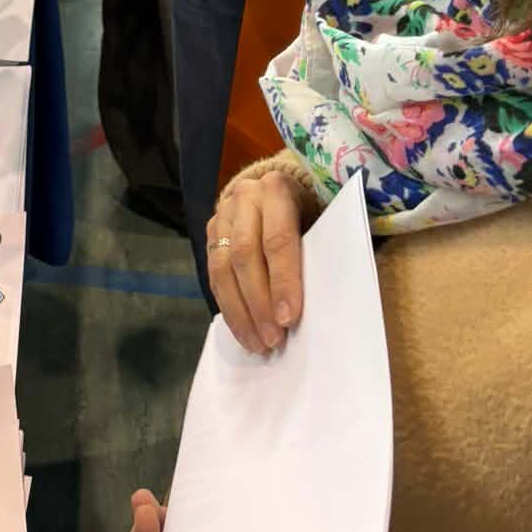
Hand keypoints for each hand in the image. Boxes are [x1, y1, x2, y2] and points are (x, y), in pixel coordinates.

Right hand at [206, 171, 306, 355]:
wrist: (278, 191)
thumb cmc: (309, 212)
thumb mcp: (319, 220)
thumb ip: (316, 252)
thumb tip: (321, 306)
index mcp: (277, 189)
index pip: (278, 239)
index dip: (283, 281)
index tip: (289, 319)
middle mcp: (245, 197)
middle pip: (245, 255)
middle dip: (259, 303)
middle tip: (273, 340)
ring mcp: (223, 214)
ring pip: (223, 267)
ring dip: (240, 311)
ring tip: (257, 343)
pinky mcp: (211, 231)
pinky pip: (213, 274)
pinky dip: (228, 306)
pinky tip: (243, 330)